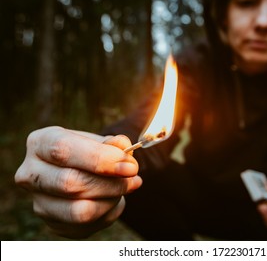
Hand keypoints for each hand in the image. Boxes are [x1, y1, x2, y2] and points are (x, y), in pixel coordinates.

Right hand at [14, 126, 141, 238]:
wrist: (82, 172)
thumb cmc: (90, 152)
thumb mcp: (101, 141)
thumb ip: (113, 143)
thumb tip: (123, 145)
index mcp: (40, 142)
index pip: (62, 150)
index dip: (100, 159)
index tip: (129, 165)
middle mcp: (31, 173)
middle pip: (70, 183)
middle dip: (111, 182)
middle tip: (134, 178)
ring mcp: (39, 201)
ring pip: (79, 209)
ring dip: (112, 199)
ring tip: (125, 187)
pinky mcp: (53, 223)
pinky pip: (87, 225)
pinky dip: (109, 212)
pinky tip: (114, 199)